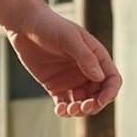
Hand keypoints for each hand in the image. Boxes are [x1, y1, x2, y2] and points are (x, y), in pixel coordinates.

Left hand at [5, 2, 121, 116]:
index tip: (100, 101)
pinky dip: (65, 111)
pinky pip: (65, 104)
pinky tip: (59, 110)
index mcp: (96, 57)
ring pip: (83, 103)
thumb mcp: (69, 39)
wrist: (25, 25)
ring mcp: (71, 79)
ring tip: (69, 109)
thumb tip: (100, 78)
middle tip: (82, 107)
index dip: (110, 93)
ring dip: (79, 110)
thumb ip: (85, 58)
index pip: (111, 80)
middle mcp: (86, 70)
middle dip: (94, 105)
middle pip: (99, 95)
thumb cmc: (50, 26)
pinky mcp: (55, 86)